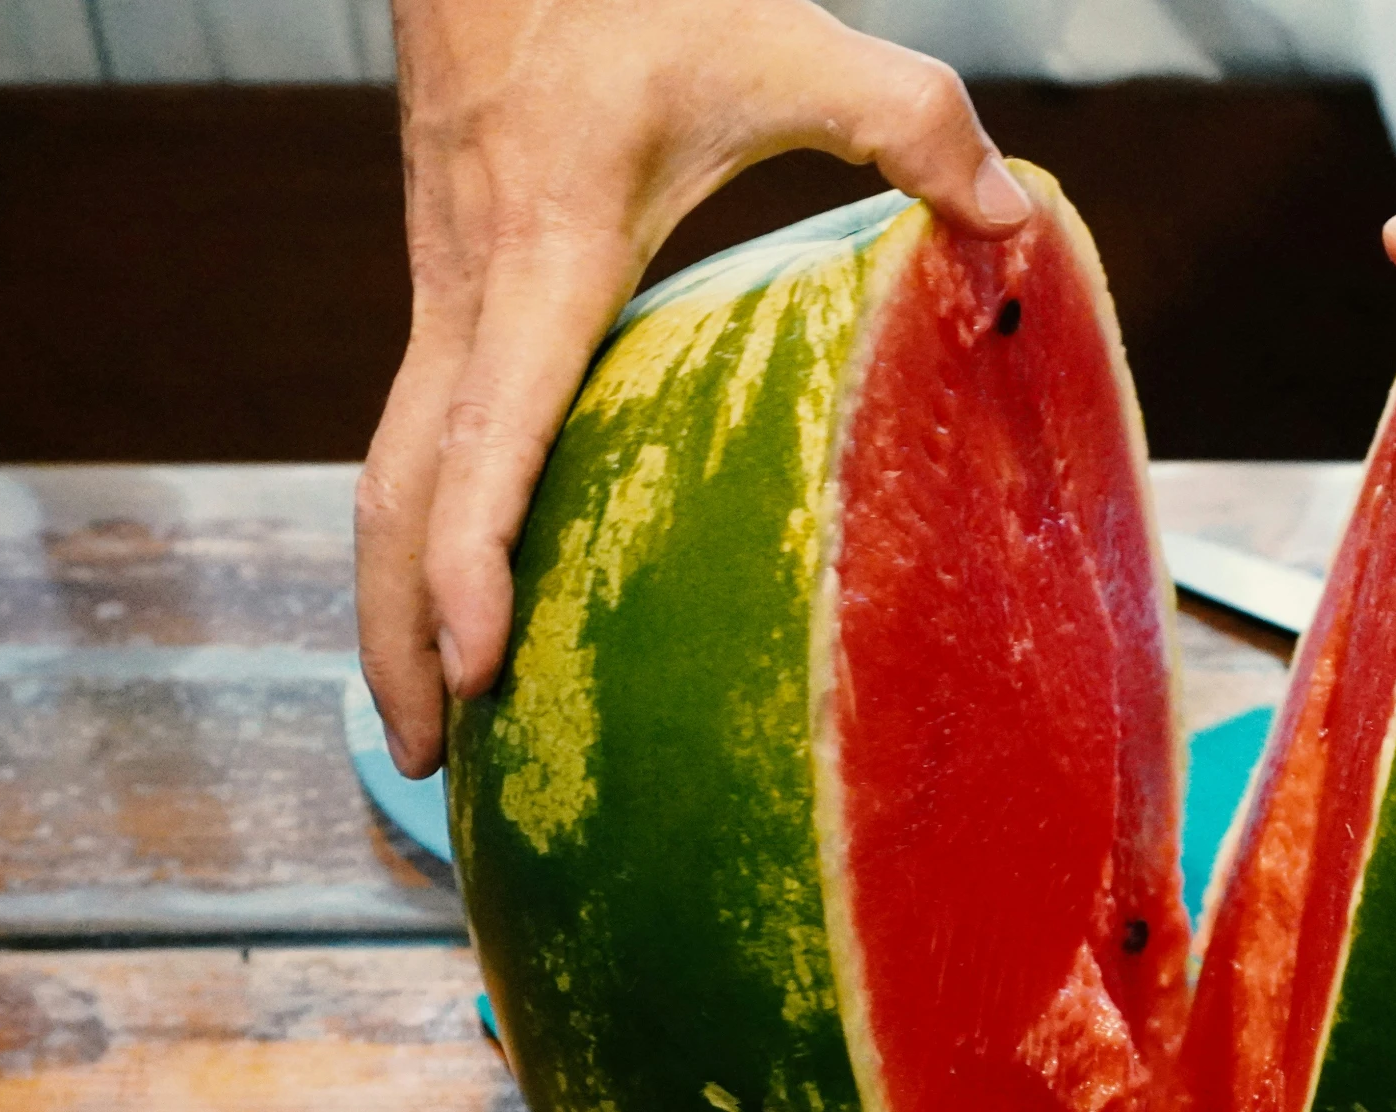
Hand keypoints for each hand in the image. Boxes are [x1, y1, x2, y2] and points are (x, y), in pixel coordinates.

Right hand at [359, 0, 1029, 776]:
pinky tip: (447, 595)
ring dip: (383, 600)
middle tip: (421, 755)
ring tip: (416, 719)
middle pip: (392, 491)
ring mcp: (440, 304)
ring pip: (377, 475)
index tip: (478, 668)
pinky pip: (402, 443)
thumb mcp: (785, 43)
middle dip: (394, 631)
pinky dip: (409, 538)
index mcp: (547, 261)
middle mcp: (470, 301)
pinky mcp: (444, 303)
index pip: (489, 434)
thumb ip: (912, 124)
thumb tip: (1018, 221)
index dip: (471, 558)